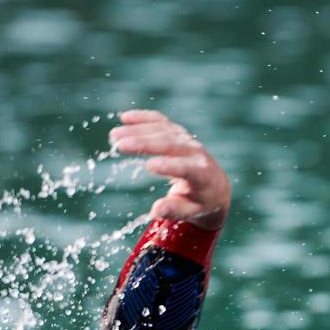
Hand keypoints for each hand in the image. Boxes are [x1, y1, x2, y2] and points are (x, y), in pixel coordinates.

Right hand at [109, 110, 230, 231]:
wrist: (215, 185)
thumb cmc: (201, 202)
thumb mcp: (191, 212)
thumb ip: (175, 210)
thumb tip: (156, 211)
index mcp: (203, 175)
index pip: (186, 168)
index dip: (170, 166)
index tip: (149, 166)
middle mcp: (196, 153)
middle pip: (170, 144)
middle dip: (144, 144)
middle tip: (120, 145)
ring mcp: (187, 141)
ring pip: (163, 130)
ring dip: (138, 130)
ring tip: (114, 135)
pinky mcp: (178, 133)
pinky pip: (161, 122)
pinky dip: (144, 118)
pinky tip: (125, 117)